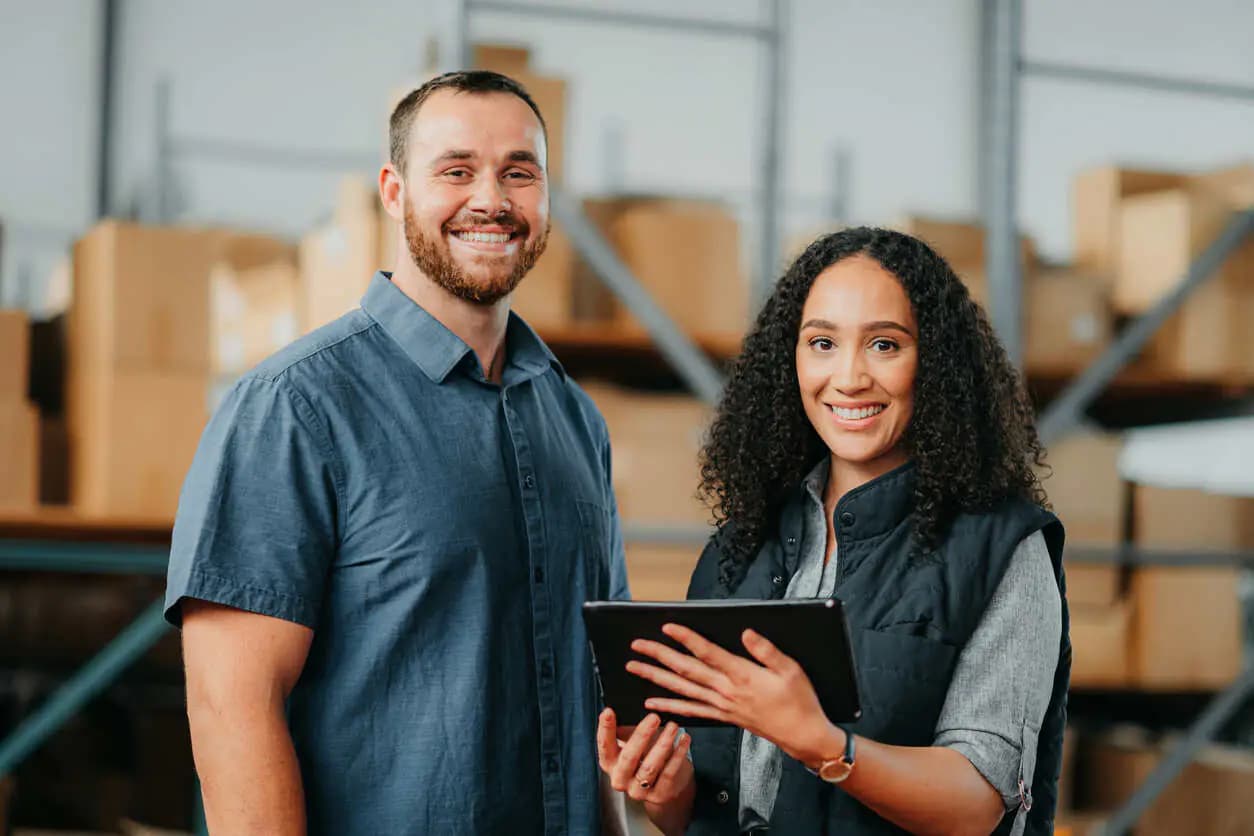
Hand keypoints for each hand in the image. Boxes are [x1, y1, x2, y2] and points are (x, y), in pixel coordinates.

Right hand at [596, 708, 693, 818]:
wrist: (666, 784)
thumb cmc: (647, 754)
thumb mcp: (634, 742)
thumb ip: (629, 729)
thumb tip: (628, 709)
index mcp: (610, 763)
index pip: (604, 745)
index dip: (605, 729)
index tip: (608, 711)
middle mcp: (620, 779)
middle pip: (629, 757)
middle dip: (641, 735)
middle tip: (654, 717)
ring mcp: (638, 791)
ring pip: (650, 767)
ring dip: (663, 744)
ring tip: (673, 726)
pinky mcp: (658, 796)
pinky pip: (668, 774)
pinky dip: (678, 755)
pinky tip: (684, 740)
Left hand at [626, 624, 842, 767]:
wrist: (802, 735)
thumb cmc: (799, 700)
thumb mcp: (791, 669)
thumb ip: (766, 650)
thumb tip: (746, 632)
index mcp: (742, 675)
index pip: (707, 653)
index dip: (686, 638)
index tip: (667, 626)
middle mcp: (726, 691)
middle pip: (686, 670)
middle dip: (659, 655)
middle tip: (636, 644)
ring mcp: (721, 706)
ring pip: (681, 689)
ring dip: (655, 678)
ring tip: (634, 667)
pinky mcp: (722, 716)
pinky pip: (689, 711)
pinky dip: (668, 706)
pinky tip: (651, 702)